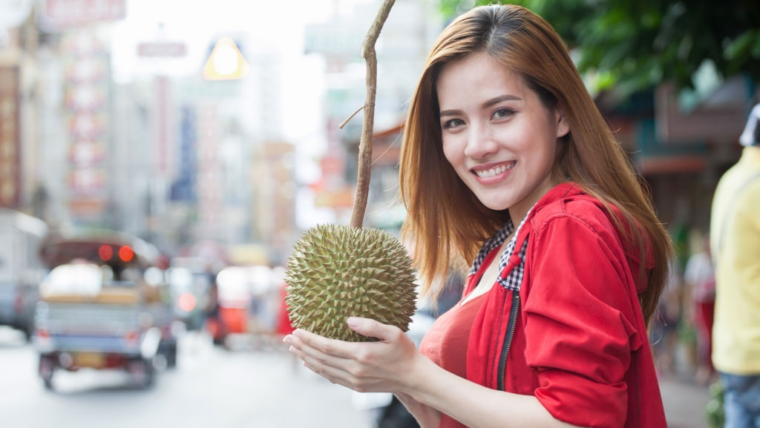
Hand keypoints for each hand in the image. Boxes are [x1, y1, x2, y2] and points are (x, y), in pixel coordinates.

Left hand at [284, 317, 420, 393]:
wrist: (414, 378)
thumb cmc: (405, 351)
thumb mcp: (393, 332)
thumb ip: (370, 325)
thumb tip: (348, 320)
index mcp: (361, 354)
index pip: (327, 346)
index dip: (309, 339)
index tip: (296, 331)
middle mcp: (355, 370)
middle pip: (320, 358)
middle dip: (302, 348)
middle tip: (287, 339)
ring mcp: (355, 380)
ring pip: (323, 369)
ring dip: (306, 359)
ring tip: (294, 350)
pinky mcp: (356, 387)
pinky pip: (332, 378)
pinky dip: (318, 370)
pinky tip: (310, 364)